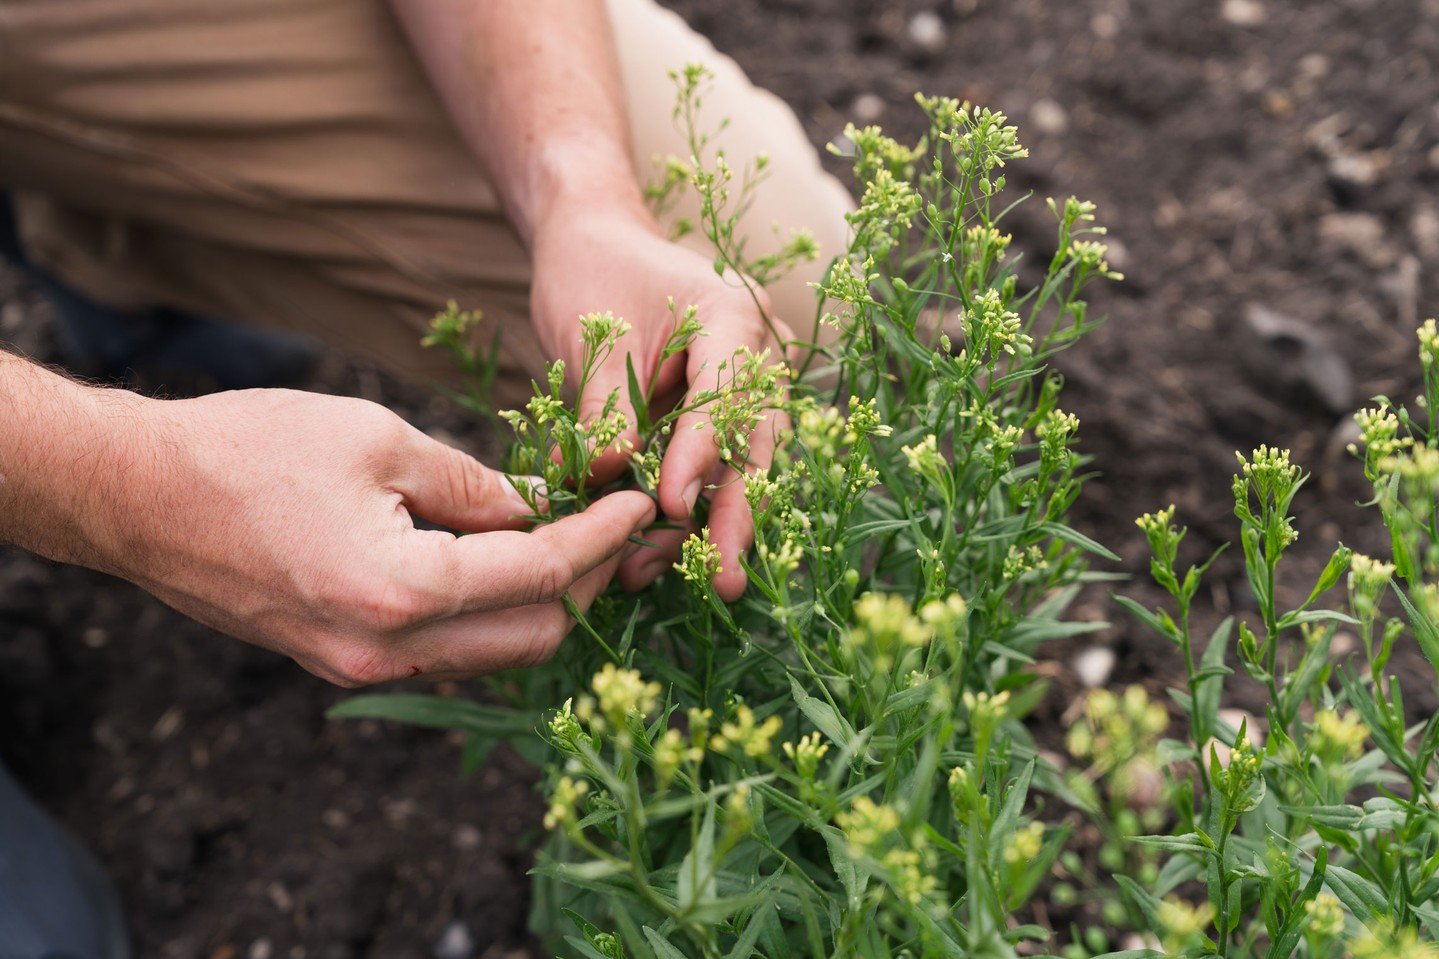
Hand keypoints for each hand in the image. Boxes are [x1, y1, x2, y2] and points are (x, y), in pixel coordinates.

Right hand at [92, 389, 654, 684]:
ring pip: (496, 653)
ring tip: (566, 539)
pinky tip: (501, 562)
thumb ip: (472, 483)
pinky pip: (449, 652)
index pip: (542, 574)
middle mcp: (389, 651)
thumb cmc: (250, 449)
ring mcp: (364, 667)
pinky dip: (490, 614)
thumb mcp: (379, 438)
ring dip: (543, 603)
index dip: (602, 535)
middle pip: (535, 635)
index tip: (639, 503)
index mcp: (402, 591)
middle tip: (610, 524)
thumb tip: (535, 507)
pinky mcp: (345, 662)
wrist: (139, 497)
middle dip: (588, 580)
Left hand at [529, 204, 790, 601]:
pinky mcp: (721, 417)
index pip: (726, 394)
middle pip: (753, 445)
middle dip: (733, 516)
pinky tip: (651, 556)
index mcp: (733, 316)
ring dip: (702, 526)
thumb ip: (605, 405)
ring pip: (738, 469)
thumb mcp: (592, 335)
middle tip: (719, 579)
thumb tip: (603, 476)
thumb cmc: (592, 272)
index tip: (668, 503)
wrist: (595, 241)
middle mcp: (758, 355)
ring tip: (657, 574)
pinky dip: (682, 512)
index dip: (699, 453)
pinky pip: (711, 472)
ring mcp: (747, 388)